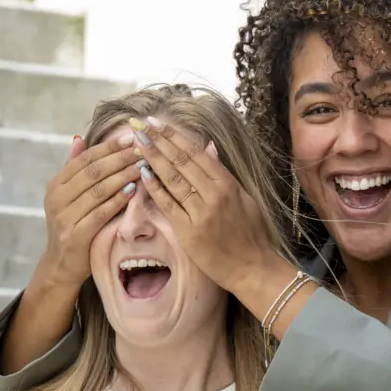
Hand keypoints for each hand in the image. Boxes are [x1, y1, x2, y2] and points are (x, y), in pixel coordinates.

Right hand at [40, 134, 142, 286]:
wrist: (62, 264)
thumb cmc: (73, 224)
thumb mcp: (69, 195)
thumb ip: (75, 168)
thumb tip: (79, 137)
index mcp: (56, 184)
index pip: (85, 158)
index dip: (108, 147)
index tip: (130, 137)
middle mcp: (57, 197)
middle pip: (93, 171)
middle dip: (119, 158)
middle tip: (142, 149)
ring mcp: (64, 216)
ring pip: (98, 190)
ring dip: (122, 176)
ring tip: (142, 165)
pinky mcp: (75, 234)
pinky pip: (100, 212)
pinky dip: (117, 200)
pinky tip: (134, 190)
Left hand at [131, 117, 278, 291]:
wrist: (253, 268)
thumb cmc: (251, 234)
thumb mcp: (244, 198)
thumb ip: (223, 173)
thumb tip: (209, 147)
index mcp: (228, 184)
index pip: (196, 154)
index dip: (174, 136)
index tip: (158, 123)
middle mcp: (214, 195)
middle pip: (181, 162)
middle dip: (158, 141)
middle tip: (139, 125)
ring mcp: (200, 213)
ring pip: (172, 180)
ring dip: (152, 158)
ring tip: (137, 142)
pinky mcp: (188, 232)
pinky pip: (168, 205)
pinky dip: (154, 188)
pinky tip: (142, 173)